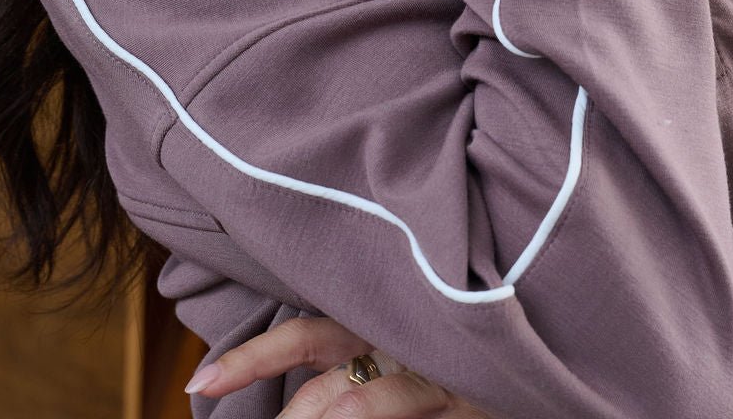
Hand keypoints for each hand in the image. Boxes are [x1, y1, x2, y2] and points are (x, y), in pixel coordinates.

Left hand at [184, 311, 495, 417]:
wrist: (534, 341)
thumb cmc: (450, 354)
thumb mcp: (393, 347)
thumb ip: (346, 356)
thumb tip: (295, 399)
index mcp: (376, 322)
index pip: (302, 335)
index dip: (251, 358)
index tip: (199, 383)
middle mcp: (401, 341)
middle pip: (326, 380)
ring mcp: (436, 375)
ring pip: (359, 401)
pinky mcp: (469, 403)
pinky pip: (408, 416)